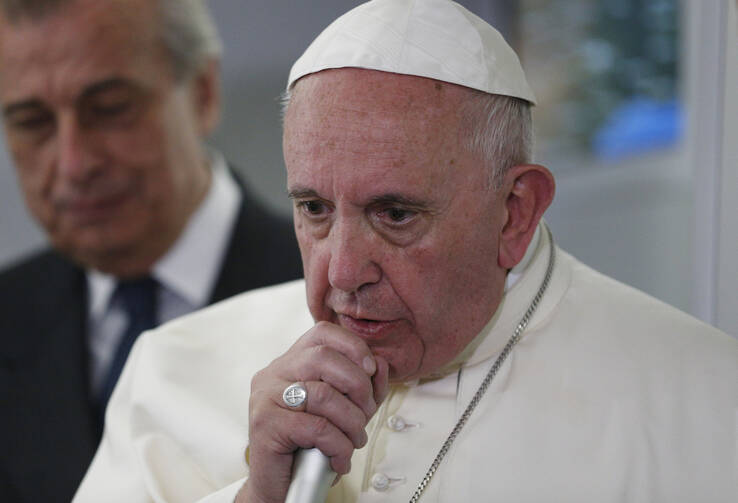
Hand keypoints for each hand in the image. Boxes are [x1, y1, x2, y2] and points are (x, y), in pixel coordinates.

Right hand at [236, 321, 389, 502]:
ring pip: (323, 394)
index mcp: (290, 362)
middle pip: (323, 357)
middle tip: (366, 414)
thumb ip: (363, 386)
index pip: (322, 332)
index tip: (370, 371)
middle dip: (357, 385)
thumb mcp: (345, 409)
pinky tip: (339, 459)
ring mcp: (265, 396)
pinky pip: (316, 427)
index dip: (353, 346)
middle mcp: (273, 373)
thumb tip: (380, 365)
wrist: (283, 488)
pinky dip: (338, 445)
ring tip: (355, 441)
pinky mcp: (265, 424)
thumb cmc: (314, 445)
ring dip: (352, 422)